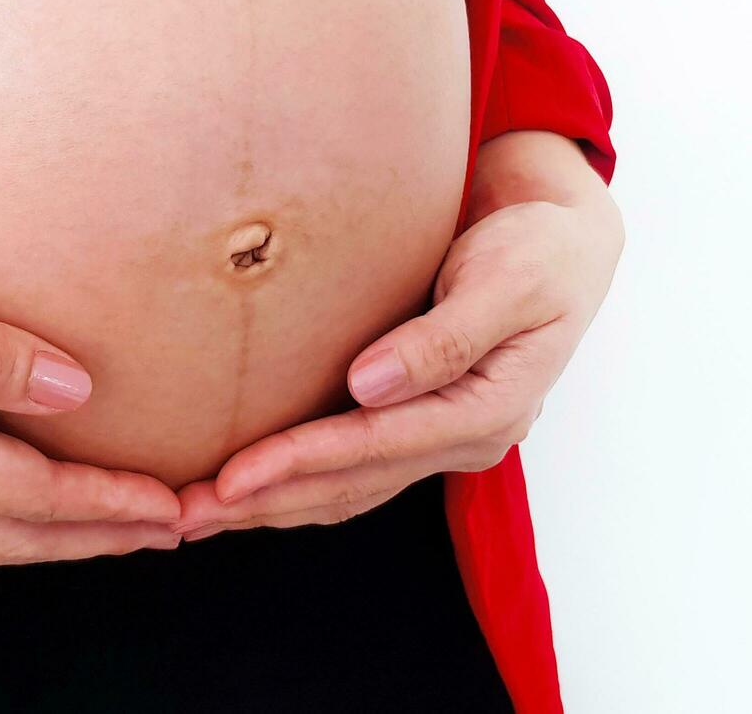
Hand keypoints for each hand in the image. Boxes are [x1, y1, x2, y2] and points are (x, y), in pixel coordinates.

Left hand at [173, 134, 621, 538]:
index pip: (378, 446)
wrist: (563, 235)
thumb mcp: (510, 278)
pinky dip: (297, 481)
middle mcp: (468, 438)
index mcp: (492, 409)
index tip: (232, 477)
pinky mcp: (420, 420)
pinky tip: (248, 488)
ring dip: (273, 505)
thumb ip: (443, 337)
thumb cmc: (540, 245)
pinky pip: (351, 466)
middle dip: (268, 503)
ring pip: (347, 489)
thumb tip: (369, 386)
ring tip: (199, 515)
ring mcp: (444, 436)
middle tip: (188, 515)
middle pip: (353, 485)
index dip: (301, 462)